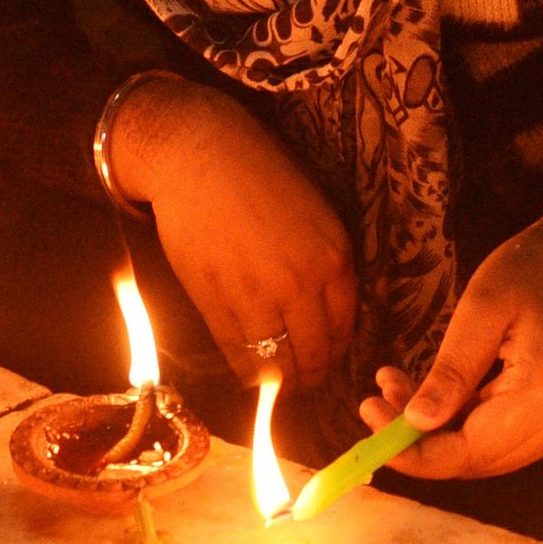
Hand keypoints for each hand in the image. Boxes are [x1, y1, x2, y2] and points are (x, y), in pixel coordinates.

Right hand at [104, 79, 355, 397]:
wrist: (199, 155)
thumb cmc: (259, 174)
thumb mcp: (315, 214)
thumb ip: (324, 263)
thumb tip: (325, 314)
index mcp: (334, 257)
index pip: (343, 329)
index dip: (335, 354)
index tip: (329, 361)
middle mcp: (302, 283)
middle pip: (314, 353)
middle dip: (312, 376)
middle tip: (307, 384)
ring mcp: (257, 297)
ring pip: (277, 363)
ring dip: (281, 384)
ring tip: (281, 388)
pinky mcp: (216, 302)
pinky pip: (237, 353)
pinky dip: (246, 372)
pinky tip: (251, 377)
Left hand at [360, 193, 542, 481]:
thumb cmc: (540, 268)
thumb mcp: (484, 307)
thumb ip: (451, 370)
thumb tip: (415, 424)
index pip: (468, 451)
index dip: (413, 452)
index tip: (370, 420)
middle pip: (475, 459)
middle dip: (417, 441)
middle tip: (371, 402)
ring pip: (483, 451)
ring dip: (434, 431)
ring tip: (392, 387)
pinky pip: (498, 434)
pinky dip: (458, 420)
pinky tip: (425, 389)